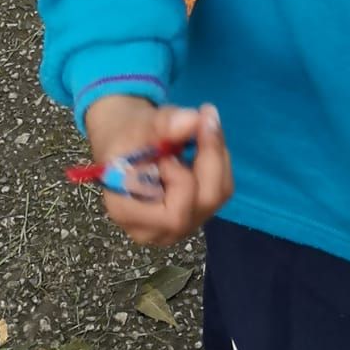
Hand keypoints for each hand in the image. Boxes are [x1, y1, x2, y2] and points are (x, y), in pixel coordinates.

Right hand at [83, 95, 233, 246]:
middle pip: (202, 204)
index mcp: (128, 213)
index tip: (172, 146)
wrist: (128, 143)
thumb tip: (193, 121)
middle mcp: (155, 230)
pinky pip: (221, 189)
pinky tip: (205, 141)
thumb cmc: (128, 137)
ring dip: (217, 155)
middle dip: (209, 158)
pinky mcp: (194, 214)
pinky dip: (220, 160)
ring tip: (202, 125)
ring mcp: (178, 227)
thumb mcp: (138, 124)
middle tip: (202, 119)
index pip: (173, 215)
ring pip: (218, 194)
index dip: (182, 178)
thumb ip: (162, 124)